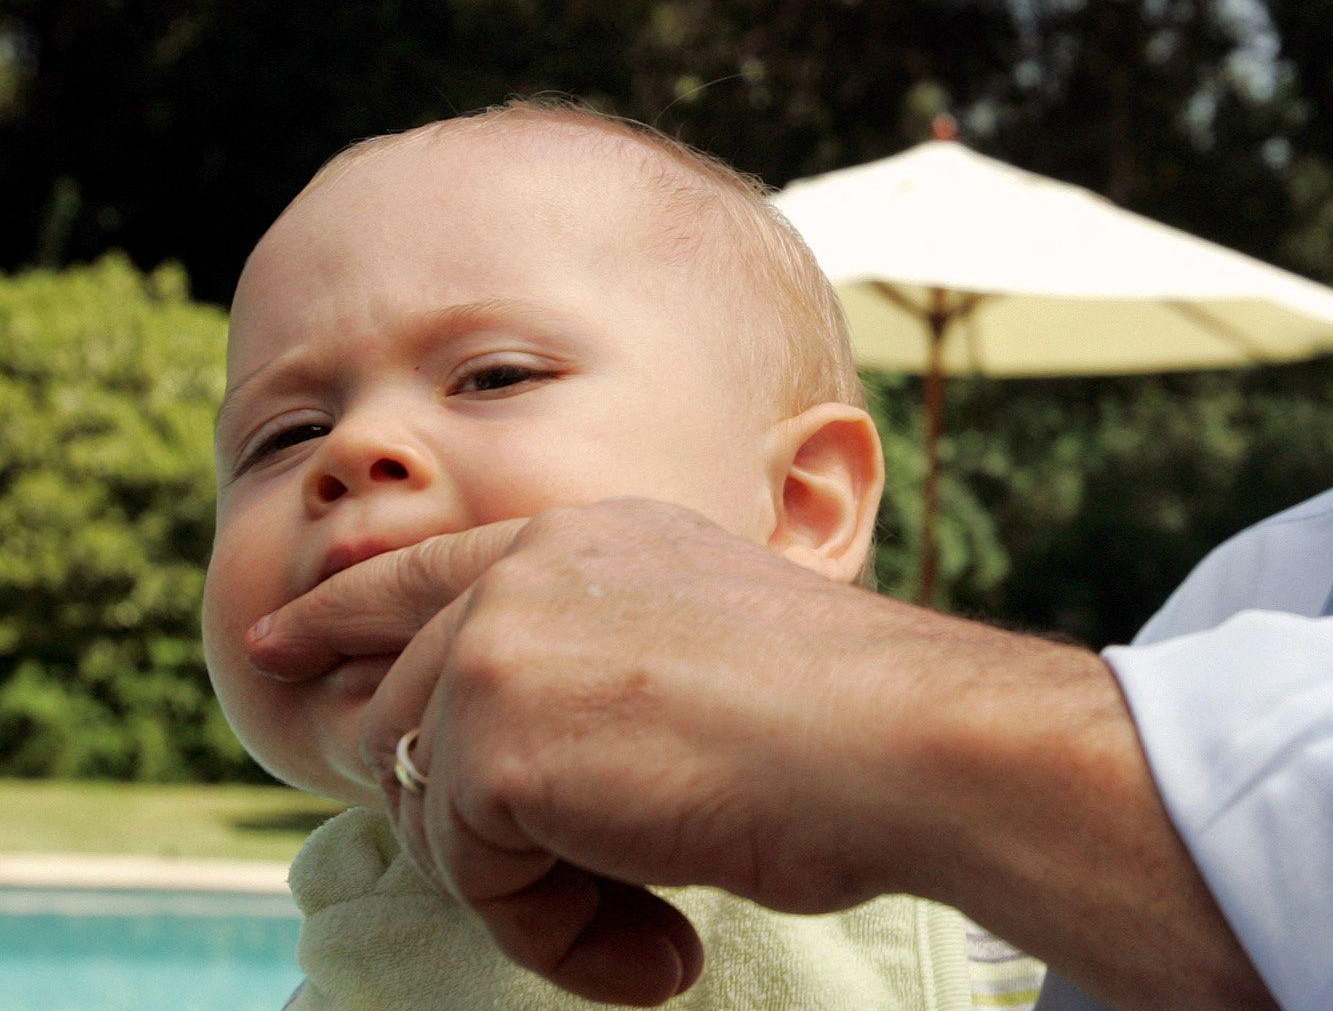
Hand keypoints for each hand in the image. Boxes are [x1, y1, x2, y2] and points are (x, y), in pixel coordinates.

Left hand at [250, 499, 959, 1002]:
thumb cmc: (849, 718)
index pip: (426, 572)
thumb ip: (593, 665)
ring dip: (538, 897)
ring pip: (441, 818)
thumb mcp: (704, 648)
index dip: (342, 612)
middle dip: (481, 830)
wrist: (897, 737)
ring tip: (656, 929)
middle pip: (407, 723)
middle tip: (604, 894)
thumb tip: (497, 765)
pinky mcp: (491, 750)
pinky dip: (561, 940)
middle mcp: (526, 573)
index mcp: (587, 535)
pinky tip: (663, 949)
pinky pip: (479, 886)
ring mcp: (498, 652)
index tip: (281, 645)